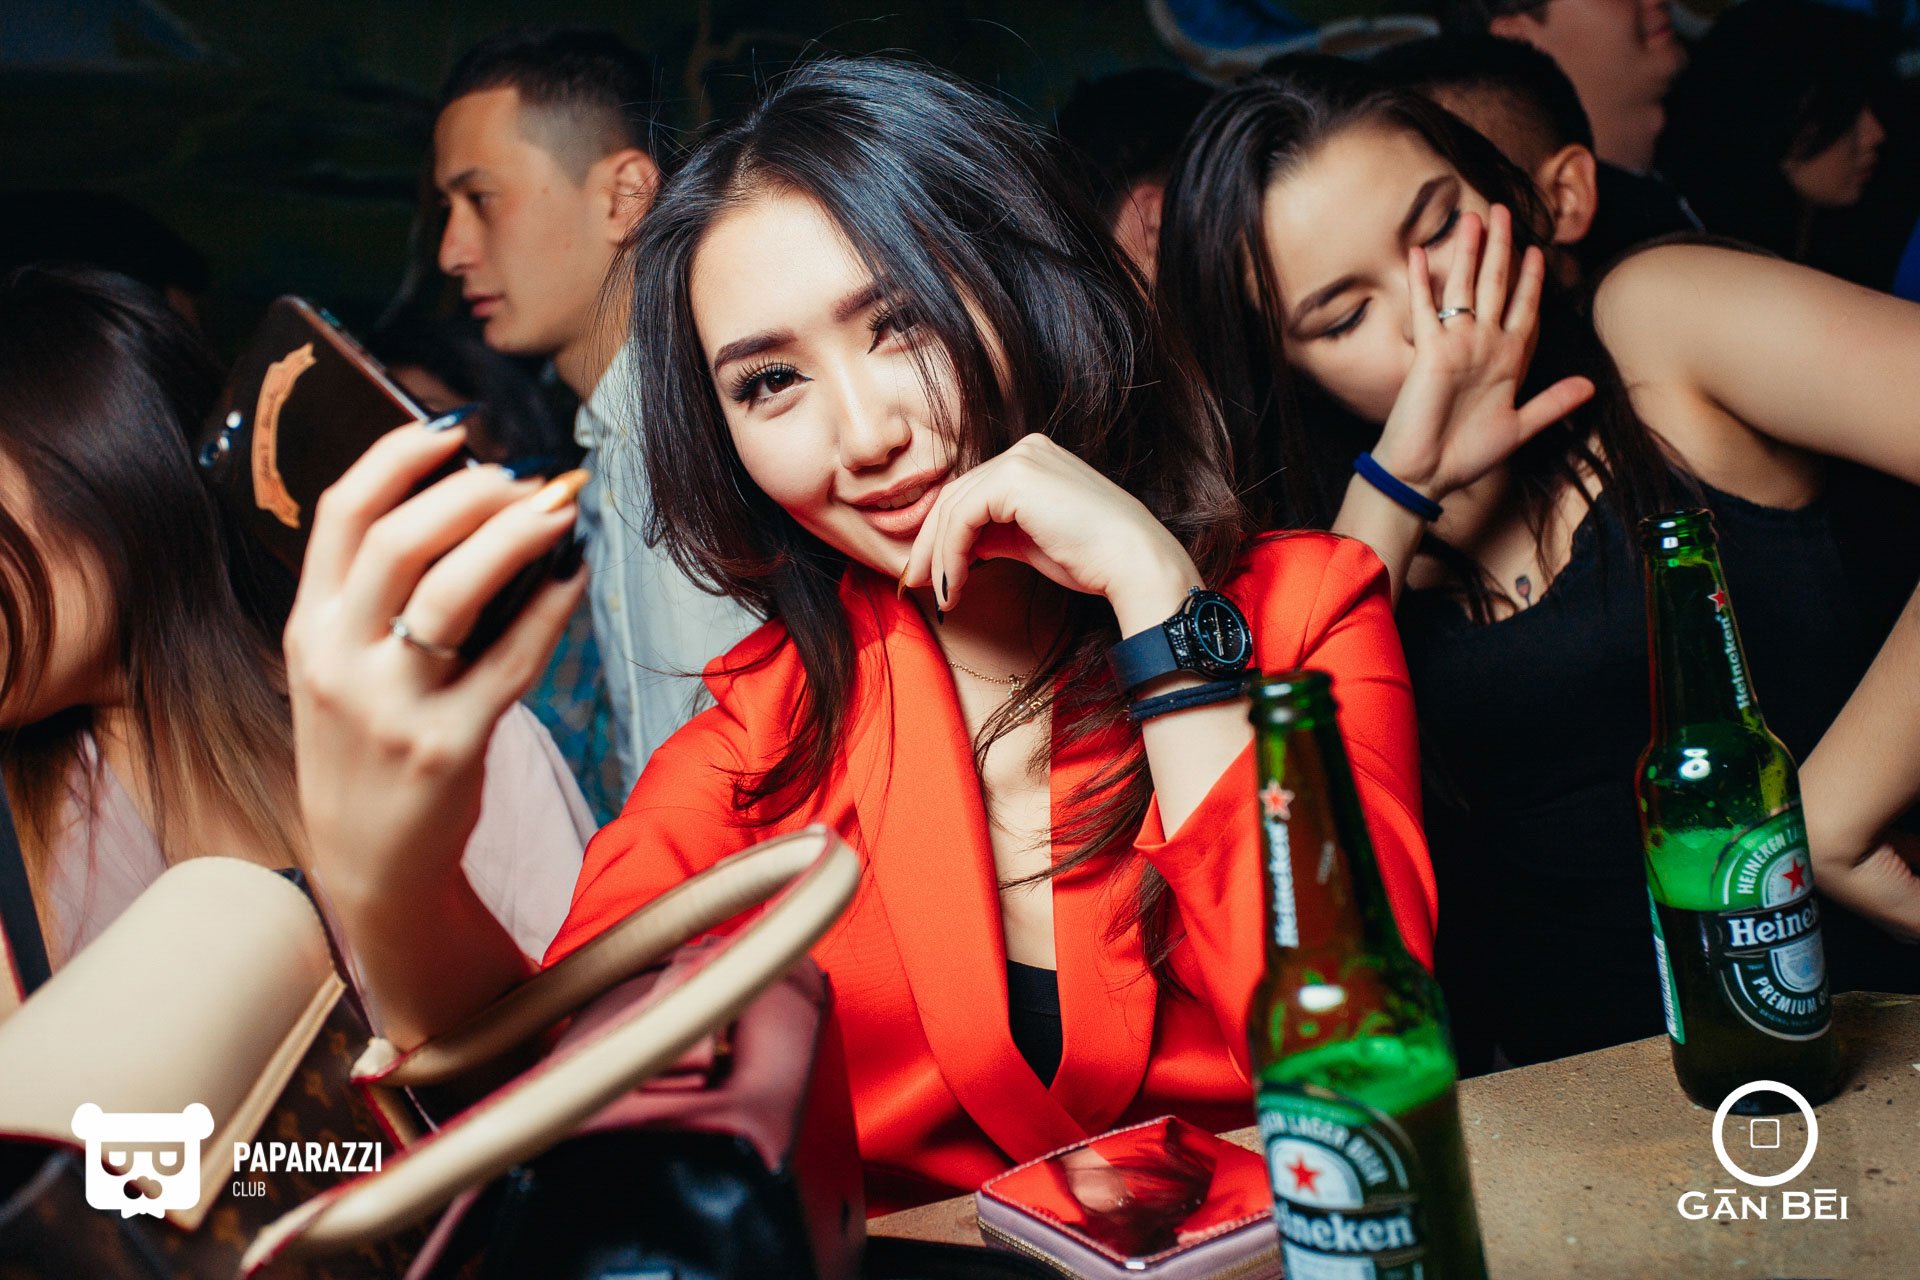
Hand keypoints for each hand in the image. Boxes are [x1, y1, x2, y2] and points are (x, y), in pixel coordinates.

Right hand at [284, 423, 586, 910]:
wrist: (369, 864)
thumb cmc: (367, 747)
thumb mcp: (338, 667)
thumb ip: (373, 595)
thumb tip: (468, 502)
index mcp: (309, 627)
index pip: (341, 513)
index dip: (398, 455)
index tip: (456, 427)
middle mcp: (339, 660)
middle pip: (399, 541)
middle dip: (470, 492)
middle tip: (525, 474)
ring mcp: (392, 706)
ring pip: (453, 594)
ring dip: (513, 537)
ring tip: (558, 506)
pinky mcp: (449, 746)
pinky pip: (512, 661)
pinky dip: (551, 609)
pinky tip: (575, 575)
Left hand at [899, 434, 1198, 628]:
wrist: (1133, 562)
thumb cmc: (1093, 558)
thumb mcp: (1031, 541)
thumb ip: (995, 534)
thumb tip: (958, 550)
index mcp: (1033, 458)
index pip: (972, 493)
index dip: (943, 534)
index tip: (931, 574)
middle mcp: (1026, 449)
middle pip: (956, 496)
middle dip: (931, 545)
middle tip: (916, 584)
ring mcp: (1021, 459)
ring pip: (953, 508)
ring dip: (938, 556)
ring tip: (940, 595)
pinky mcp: (1015, 478)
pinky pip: (962, 518)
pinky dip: (949, 556)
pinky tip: (952, 586)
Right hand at [1374, 205, 1594, 499]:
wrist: (1427, 473)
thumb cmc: (1468, 455)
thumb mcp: (1520, 427)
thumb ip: (1552, 403)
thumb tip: (1591, 386)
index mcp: (1506, 360)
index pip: (1522, 309)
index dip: (1530, 280)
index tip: (1538, 252)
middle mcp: (1482, 345)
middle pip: (1495, 285)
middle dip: (1501, 248)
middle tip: (1504, 211)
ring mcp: (1455, 345)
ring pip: (1465, 287)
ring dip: (1469, 251)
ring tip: (1474, 217)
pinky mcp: (1429, 352)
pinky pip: (1427, 308)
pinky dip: (1423, 280)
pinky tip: (1420, 253)